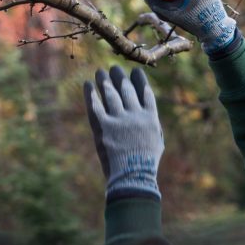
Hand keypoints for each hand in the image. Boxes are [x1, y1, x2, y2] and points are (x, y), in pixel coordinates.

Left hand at [83, 66, 164, 200]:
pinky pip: (95, 105)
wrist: (132, 176)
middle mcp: (135, 114)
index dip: (139, 80)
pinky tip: (87, 84)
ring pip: (110, 93)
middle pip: (126, 89)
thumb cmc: (146, 162)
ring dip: (105, 80)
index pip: (145, 92)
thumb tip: (146, 111)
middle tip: (114, 68)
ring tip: (100, 72)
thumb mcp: (157, 141)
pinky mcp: (103, 127)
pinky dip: (90, 93)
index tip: (134, 72)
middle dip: (120, 76)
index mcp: (151, 118)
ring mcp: (118, 119)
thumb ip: (152, 124)